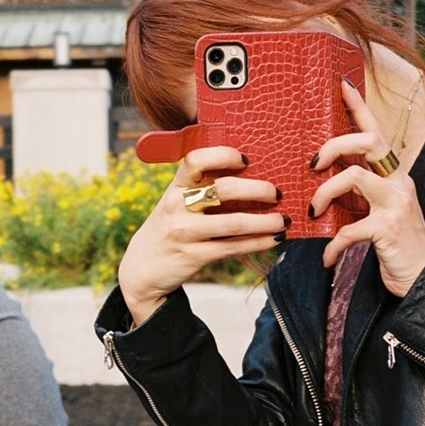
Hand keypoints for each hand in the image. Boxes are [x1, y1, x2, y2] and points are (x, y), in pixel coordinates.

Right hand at [119, 145, 286, 323]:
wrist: (140, 270)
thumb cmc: (167, 230)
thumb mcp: (175, 205)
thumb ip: (200, 191)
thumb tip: (251, 177)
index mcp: (174, 187)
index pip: (196, 160)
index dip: (223, 155)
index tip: (246, 160)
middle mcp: (177, 206)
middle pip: (224, 189)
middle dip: (258, 190)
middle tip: (277, 193)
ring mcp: (184, 232)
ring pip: (234, 223)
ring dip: (265, 221)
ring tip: (283, 220)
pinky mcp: (193, 257)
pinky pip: (233, 248)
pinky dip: (258, 243)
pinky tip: (274, 239)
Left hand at [309, 79, 424, 296]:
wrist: (421, 277)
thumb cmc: (391, 244)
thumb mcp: (372, 212)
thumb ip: (353, 195)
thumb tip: (317, 185)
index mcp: (392, 175)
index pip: (375, 133)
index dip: (359, 108)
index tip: (341, 86)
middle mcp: (398, 182)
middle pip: (369, 142)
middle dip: (335, 145)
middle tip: (313, 164)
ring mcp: (395, 203)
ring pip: (354, 176)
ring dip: (324, 193)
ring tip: (312, 211)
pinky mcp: (387, 228)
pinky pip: (348, 229)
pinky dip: (332, 246)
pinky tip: (327, 259)